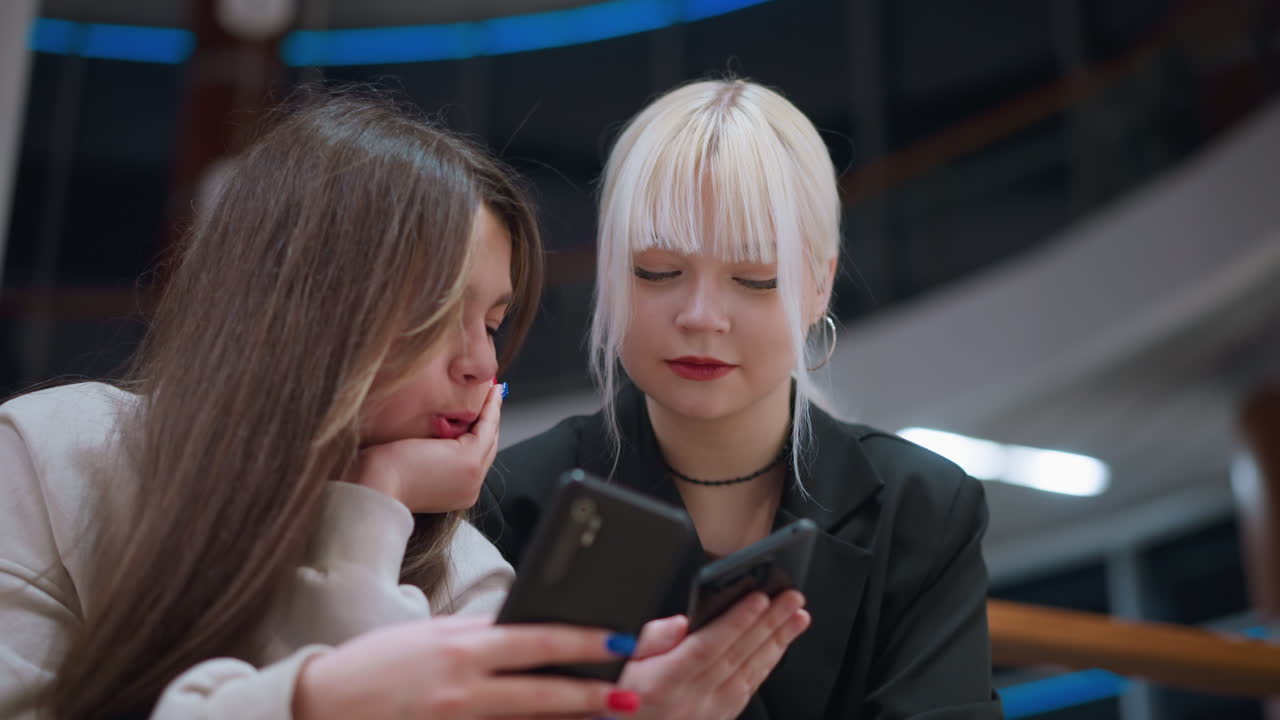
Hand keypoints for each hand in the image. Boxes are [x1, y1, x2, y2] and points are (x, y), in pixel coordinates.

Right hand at [293, 614, 641, 718]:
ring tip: (607, 712)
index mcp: (462, 643)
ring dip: (570, 717)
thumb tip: (528, 632)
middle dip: (592, 691)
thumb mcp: (432, 636)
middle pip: (542, 688)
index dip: (584, 640)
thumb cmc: (378, 665)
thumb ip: (479, 638)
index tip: (621, 639)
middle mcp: (462, 681)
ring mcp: (455, 716)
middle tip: (631, 691)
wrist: (321, 703)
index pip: (537, 638)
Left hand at [351, 383, 502, 512]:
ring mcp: (472, 477)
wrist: (376, 485)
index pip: (474, 459)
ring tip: (494, 390)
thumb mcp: (410, 462)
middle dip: (490, 421)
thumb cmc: (380, 475)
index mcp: (456, 493)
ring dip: (494, 411)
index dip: (479, 433)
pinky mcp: (469, 460)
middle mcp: (469, 488)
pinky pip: (487, 428)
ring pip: (490, 438)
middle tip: (493, 396)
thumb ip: (429, 451)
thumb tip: (435, 431)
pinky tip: (492, 392)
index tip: (480, 412)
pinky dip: (491, 408)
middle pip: (487, 448)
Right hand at [619, 591, 809, 719]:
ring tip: (798, 617)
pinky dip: (769, 664)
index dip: (736, 621)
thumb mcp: (624, 664)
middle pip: (738, 654)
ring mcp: (712, 709)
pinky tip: (781, 647)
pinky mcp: (722, 717)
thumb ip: (651, 640)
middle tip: (792, 599)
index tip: (759, 598)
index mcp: (666, 680)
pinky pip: (751, 688)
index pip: (709, 646)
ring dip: (778, 641)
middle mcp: (693, 697)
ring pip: (752, 671)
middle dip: (769, 623)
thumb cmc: (626, 701)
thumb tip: (679, 623)